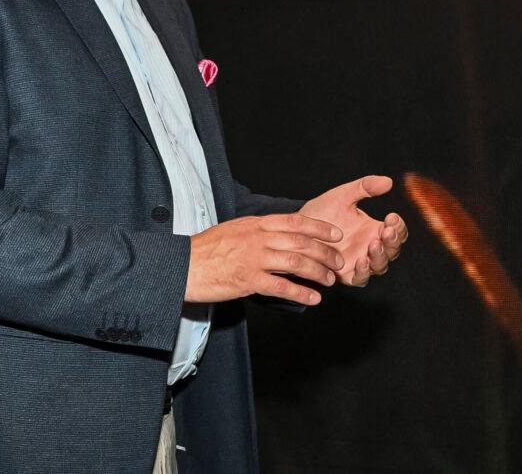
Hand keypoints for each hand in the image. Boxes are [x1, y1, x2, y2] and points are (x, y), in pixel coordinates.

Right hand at [185, 213, 345, 305]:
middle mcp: (257, 238)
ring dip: (318, 272)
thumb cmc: (205, 250)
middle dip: (325, 252)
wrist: (183, 266)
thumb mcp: (233, 230)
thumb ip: (256, 232)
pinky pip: (282, 286)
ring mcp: (254, 259)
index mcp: (255, 224)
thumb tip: (277, 236)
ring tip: (329, 280)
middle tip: (338, 261)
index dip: (319, 227)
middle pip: (301, 242)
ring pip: (296, 262)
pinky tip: (313, 298)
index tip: (335, 234)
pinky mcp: (248, 280)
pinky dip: (301, 292)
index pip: (294, 221)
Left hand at [299, 175, 407, 286]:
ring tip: (374, 244)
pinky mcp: (345, 273)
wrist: (296, 227)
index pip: (396, 231)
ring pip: (380, 265)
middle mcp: (369, 246)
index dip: (398, 226)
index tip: (391, 216)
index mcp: (373, 229)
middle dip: (393, 241)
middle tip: (387, 231)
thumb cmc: (321, 212)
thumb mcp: (342, 196)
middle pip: (392, 250)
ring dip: (380, 255)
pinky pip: (360, 278)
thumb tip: (388, 181)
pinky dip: (364, 272)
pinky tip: (361, 260)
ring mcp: (359, 261)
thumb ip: (365, 187)